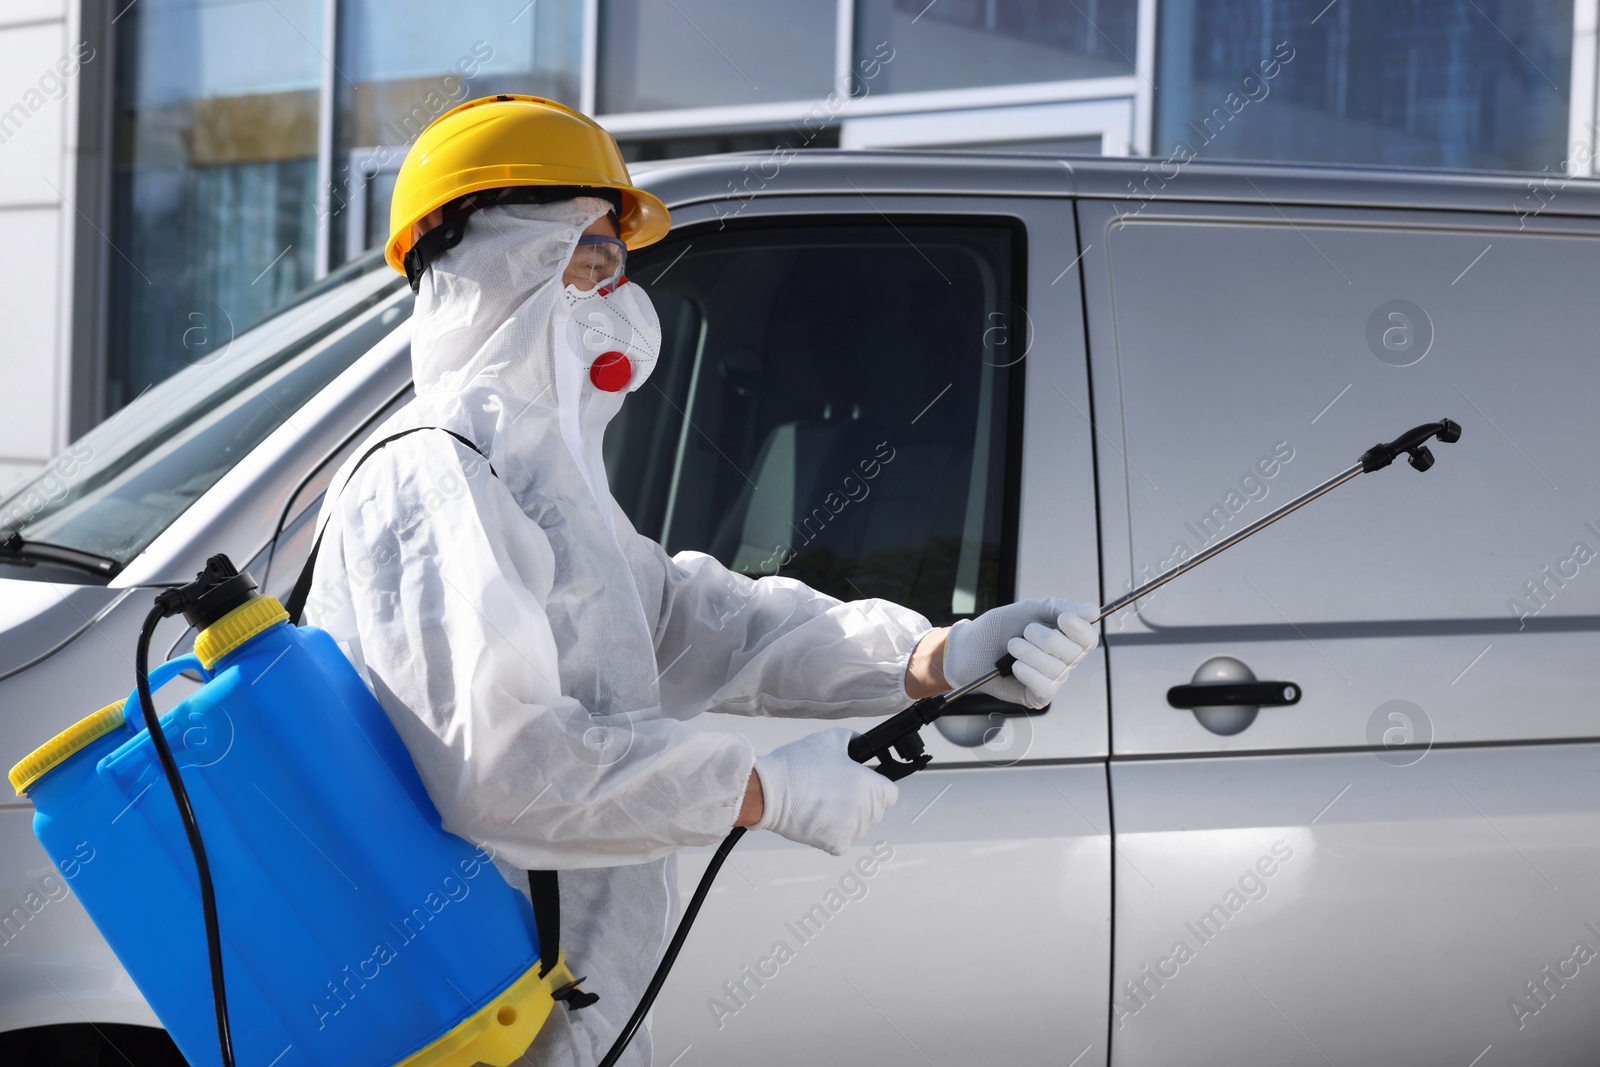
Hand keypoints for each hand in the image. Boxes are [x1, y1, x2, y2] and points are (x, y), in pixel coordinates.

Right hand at [750, 728, 897, 854]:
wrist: (769, 792)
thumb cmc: (798, 766)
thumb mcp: (830, 739)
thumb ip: (853, 740)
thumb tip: (860, 744)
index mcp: (869, 786)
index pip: (890, 793)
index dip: (878, 786)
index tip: (865, 783)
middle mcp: (864, 811)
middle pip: (875, 810)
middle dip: (862, 801)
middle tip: (838, 789)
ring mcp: (851, 831)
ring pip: (859, 826)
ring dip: (848, 817)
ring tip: (824, 801)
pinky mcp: (834, 845)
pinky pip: (842, 840)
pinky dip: (833, 832)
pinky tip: (818, 816)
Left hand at [941, 598, 1098, 708]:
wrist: (970, 647)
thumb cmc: (999, 628)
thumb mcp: (1030, 609)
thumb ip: (1060, 608)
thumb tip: (1093, 611)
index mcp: (1065, 639)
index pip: (1088, 638)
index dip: (1080, 629)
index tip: (1063, 619)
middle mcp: (1064, 661)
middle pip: (1074, 653)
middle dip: (1045, 638)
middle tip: (1024, 632)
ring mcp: (1052, 680)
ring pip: (1056, 669)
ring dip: (1029, 653)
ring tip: (1011, 646)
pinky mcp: (1038, 696)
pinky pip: (1046, 687)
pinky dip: (1028, 673)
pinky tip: (1013, 666)